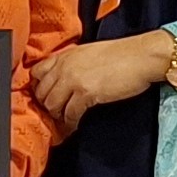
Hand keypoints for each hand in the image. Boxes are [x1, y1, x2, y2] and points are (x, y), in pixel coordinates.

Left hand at [32, 33, 174, 135]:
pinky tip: (75, 124)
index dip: (39, 87)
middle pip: (42, 92)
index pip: (36, 72)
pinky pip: (70, 113)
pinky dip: (71, 122)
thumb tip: (63, 78)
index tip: (45, 96)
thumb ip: (71, 63)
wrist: (140, 56)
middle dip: (48, 105)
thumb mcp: (88, 52)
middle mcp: (65, 66)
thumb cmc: (121, 54)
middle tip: (56, 112)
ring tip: (65, 119)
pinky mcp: (86, 93)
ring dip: (58, 115)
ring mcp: (74, 80)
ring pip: (52, 105)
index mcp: (65, 55)